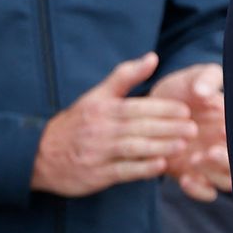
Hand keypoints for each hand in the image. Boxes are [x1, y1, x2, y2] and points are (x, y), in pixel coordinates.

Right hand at [32, 53, 197, 198]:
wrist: (39, 155)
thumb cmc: (77, 123)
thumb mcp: (96, 96)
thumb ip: (125, 76)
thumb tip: (153, 57)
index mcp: (102, 109)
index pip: (137, 107)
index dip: (163, 109)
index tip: (186, 110)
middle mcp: (100, 130)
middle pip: (139, 127)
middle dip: (168, 127)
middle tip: (193, 128)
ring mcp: (97, 154)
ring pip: (133, 149)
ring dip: (160, 147)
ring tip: (182, 145)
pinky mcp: (96, 175)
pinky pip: (122, 171)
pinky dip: (142, 169)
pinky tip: (160, 165)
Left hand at [151, 62, 230, 201]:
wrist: (153, 106)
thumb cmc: (183, 88)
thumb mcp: (196, 75)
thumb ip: (205, 79)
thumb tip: (204, 92)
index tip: (224, 130)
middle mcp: (230, 145)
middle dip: (228, 162)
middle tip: (209, 152)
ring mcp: (213, 162)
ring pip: (228, 181)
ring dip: (214, 175)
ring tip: (194, 160)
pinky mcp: (194, 175)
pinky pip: (206, 192)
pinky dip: (199, 190)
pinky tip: (185, 178)